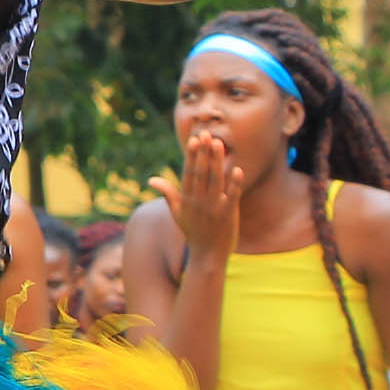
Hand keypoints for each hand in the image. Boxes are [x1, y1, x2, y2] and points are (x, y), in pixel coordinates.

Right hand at [146, 129, 243, 263]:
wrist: (207, 256)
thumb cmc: (193, 232)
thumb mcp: (177, 213)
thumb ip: (168, 194)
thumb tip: (152, 180)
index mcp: (187, 200)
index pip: (189, 173)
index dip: (192, 156)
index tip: (194, 140)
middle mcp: (199, 202)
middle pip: (201, 173)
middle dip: (204, 153)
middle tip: (206, 134)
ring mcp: (214, 207)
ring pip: (216, 180)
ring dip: (217, 161)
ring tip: (219, 143)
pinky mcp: (228, 214)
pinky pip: (232, 196)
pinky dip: (235, 183)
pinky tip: (238, 169)